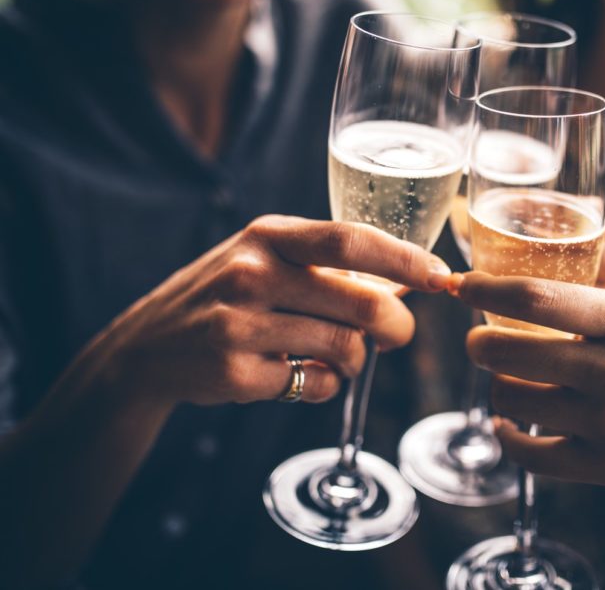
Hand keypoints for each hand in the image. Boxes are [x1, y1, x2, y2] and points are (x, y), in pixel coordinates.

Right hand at [79, 215, 450, 406]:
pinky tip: (295, 374)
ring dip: (354, 360)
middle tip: (399, 336)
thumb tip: (409, 282)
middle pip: (363, 304)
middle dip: (397, 327)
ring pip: (345, 348)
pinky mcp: (236, 372)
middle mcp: (253, 273)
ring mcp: (241, 324)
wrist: (147, 348)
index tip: (442, 276)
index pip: (352, 241)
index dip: (405, 261)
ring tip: (334, 355)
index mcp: (268, 235)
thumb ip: (328, 266)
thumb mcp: (265, 260)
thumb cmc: (224, 297)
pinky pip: (316, 384)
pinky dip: (322, 385)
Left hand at [449, 272, 604, 585]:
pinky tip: (511, 423)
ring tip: (506, 380)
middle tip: (477, 340)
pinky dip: (511, 435)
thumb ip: (599, 313)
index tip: (459, 285)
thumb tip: (524, 301)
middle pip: (510, 350)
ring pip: (514, 399)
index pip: (536, 296)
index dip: (485, 289)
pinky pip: (533, 452)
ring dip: (497, 387)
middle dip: (479, 343)